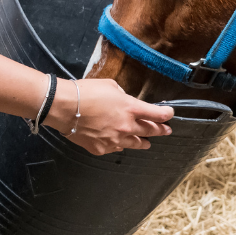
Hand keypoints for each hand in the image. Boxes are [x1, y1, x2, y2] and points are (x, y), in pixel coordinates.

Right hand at [44, 78, 174, 153]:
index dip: (166, 114)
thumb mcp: (110, 85)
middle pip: (150, 131)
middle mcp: (126, 126)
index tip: (170, 114)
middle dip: (161, 130)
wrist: (64, 108)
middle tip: (166, 131)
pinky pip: (115, 148)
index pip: (157, 114)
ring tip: (147, 143)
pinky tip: (119, 143)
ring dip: (143, 143)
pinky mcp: (101, 149)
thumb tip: (125, 101)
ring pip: (135, 144)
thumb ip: (122, 95)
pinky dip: (118, 145)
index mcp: (131, 108)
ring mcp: (114, 140)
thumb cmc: (86, 92)